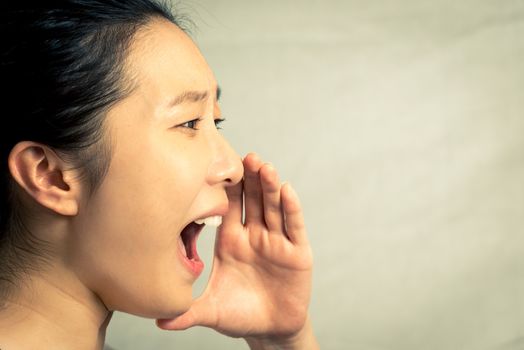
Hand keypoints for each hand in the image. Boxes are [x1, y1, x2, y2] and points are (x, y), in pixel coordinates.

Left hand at [156, 153, 313, 340]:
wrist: (270, 331)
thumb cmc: (239, 316)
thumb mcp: (212, 311)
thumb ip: (187, 313)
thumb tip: (158, 321)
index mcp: (231, 241)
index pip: (228, 207)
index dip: (226, 188)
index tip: (218, 166)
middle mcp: (254, 235)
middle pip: (253, 200)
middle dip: (251, 179)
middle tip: (245, 157)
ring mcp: (276, 242)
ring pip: (273, 208)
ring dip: (270, 187)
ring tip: (265, 167)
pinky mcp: (297, 253)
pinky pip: (293, 227)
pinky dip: (291, 209)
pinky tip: (287, 191)